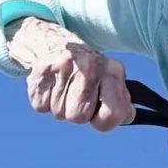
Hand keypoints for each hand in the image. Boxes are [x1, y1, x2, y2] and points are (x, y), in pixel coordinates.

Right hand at [7, 18, 133, 131]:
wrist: (60, 45)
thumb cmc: (93, 73)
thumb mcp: (113, 82)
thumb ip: (121, 103)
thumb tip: (126, 117)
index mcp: (113, 71)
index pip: (113, 112)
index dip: (105, 122)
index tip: (100, 114)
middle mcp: (89, 66)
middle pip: (79, 117)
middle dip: (80, 114)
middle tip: (81, 98)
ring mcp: (63, 67)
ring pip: (59, 113)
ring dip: (62, 107)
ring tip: (67, 89)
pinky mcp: (41, 72)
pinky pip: (41, 107)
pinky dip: (46, 102)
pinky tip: (54, 86)